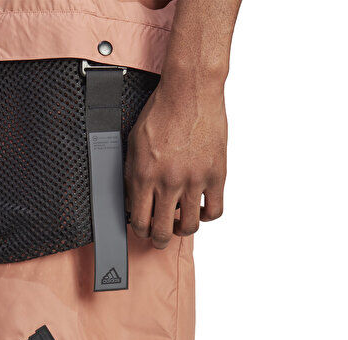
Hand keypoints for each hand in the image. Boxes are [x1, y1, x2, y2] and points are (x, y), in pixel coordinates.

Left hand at [124, 80, 226, 248]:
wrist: (189, 92)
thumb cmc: (161, 112)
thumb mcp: (133, 144)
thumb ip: (131, 174)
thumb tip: (131, 198)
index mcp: (143, 176)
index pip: (139, 219)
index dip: (139, 229)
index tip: (142, 227)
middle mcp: (167, 182)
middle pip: (161, 230)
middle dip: (157, 239)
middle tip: (159, 238)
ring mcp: (193, 180)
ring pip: (189, 226)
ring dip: (182, 231)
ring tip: (180, 225)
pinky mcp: (216, 175)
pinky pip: (214, 210)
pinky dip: (207, 216)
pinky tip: (201, 210)